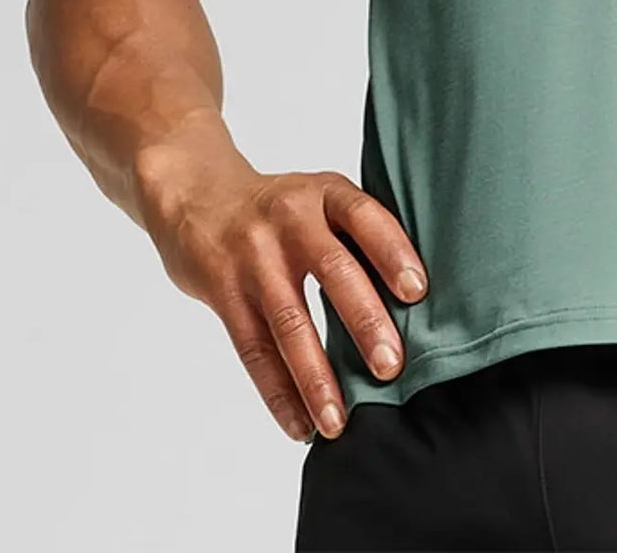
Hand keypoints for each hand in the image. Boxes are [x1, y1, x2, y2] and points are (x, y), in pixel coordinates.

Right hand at [139, 138, 427, 442]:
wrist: (198, 196)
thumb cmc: (281, 208)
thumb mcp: (320, 200)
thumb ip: (358, 236)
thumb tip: (415, 305)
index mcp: (325, 192)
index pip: (365, 218)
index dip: (393, 252)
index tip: (418, 292)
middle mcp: (291, 220)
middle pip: (333, 271)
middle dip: (364, 322)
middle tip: (390, 367)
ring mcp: (254, 258)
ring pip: (289, 322)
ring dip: (315, 377)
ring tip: (337, 421)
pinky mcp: (225, 292)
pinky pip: (254, 349)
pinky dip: (278, 392)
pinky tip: (299, 424)